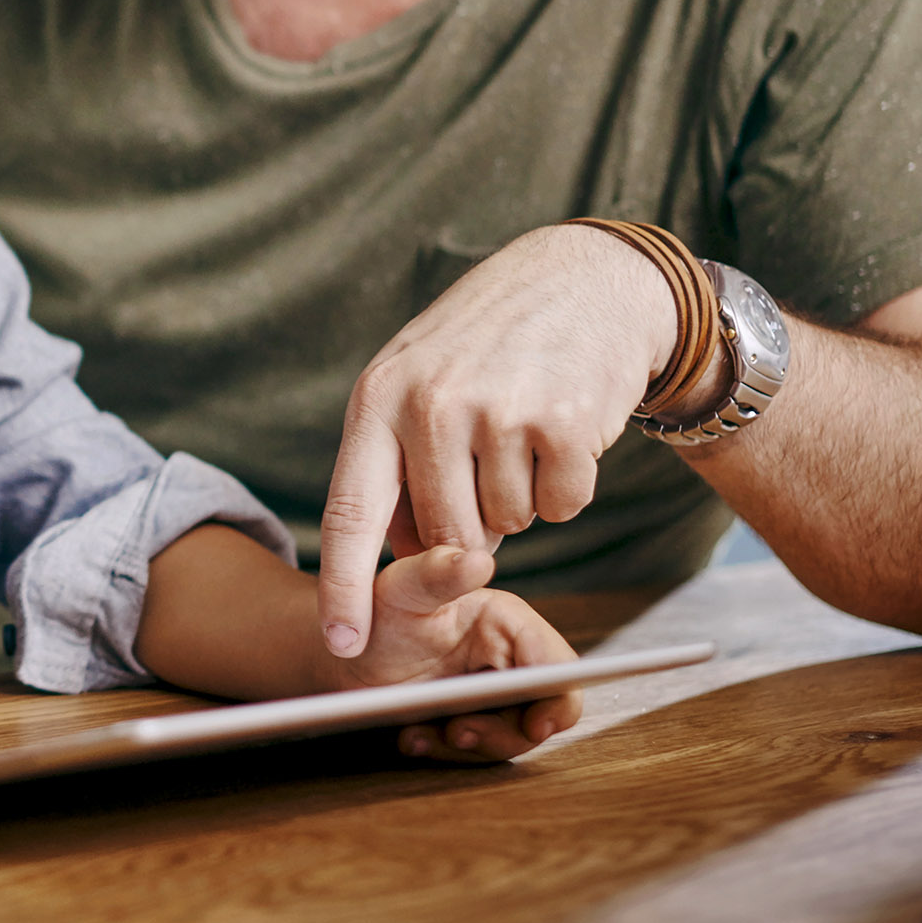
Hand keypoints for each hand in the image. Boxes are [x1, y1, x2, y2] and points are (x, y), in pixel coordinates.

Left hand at [317, 223, 675, 658]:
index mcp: (378, 400)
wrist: (581, 278)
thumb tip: (408, 557)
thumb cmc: (486, 345)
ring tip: (521, 429)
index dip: (344, 586)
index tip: (340, 644)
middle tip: (486, 462)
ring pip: (508, 526)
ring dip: (522, 496)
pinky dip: (567, 485)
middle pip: (446, 537)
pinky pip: (563, 507)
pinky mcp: (565, 423)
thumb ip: (398, 467)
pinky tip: (561, 430)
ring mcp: (498, 413)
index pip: (350, 513)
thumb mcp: (417, 384)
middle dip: (471, 526)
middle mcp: (430, 406)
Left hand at [333, 542, 582, 762]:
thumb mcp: (400, 589)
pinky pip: (476, 750)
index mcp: (506, 622)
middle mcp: (508, 658)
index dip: (558, 697)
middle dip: (503, 730)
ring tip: (421, 732)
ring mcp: (492, 694)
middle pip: (539, 709)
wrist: (346, 656)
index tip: (537, 726)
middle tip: (458, 731)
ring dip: (468, 744)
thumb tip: (478, 561)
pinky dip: (445, 750)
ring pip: (509, 736)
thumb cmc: (378, 613)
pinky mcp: (473, 722)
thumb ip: (436, 572)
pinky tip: (412, 737)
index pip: (554, 662)